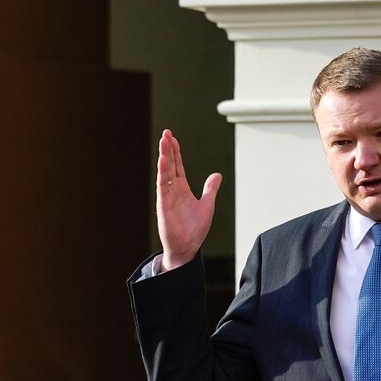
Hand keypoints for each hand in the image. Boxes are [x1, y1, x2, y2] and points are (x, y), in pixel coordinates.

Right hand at [155, 129, 221, 272]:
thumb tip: (217, 175)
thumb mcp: (207, 205)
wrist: (188, 247)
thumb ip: (210, 189)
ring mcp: (167, 197)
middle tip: (165, 133)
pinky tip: (163, 161)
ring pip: (165, 172)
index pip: (178, 166)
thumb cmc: (194, 230)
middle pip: (170, 165)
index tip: (172, 138)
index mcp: (182, 189)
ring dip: (164, 156)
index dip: (176, 152)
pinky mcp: (164, 205)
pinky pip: (162, 186)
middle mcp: (172, 191)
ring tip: (163, 141)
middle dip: (168, 149)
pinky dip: (163, 173)